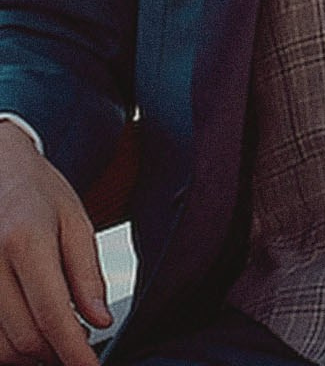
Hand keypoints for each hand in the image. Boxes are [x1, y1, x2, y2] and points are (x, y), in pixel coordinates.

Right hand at [0, 126, 106, 365]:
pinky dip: (6, 343)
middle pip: (24, 336)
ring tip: (57, 341)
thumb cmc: (37, 191)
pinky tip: (30, 330)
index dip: (74, 350)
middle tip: (78, 350)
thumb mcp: (76, 221)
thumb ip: (87, 274)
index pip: (52, 314)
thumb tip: (99, 321)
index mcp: (25, 240)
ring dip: (30, 354)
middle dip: (55, 354)